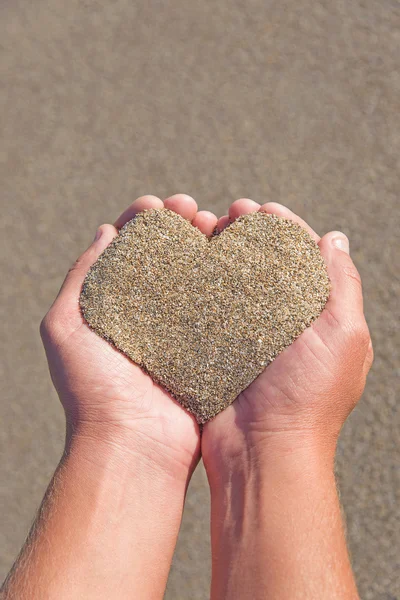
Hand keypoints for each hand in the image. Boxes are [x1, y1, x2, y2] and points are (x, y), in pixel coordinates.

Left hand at [40, 194, 217, 481]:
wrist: (133, 446)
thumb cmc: (93, 388)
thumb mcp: (65, 326)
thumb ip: (81, 276)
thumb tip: (105, 230)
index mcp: (115, 303)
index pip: (129, 248)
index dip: (143, 221)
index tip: (158, 205)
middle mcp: (148, 311)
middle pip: (167, 255)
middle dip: (180, 225)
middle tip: (192, 210)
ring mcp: (180, 328)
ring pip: (196, 274)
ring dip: (206, 245)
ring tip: (217, 225)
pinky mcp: (207, 345)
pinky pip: (219, 305)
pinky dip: (227, 279)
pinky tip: (237, 258)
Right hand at [202, 199, 371, 599]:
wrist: (263, 451)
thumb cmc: (309, 396)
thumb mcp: (344, 337)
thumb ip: (342, 284)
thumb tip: (335, 238)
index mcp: (314, 313)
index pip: (300, 255)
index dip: (282, 226)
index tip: (260, 209)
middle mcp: (280, 319)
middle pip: (263, 261)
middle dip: (247, 232)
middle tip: (229, 214)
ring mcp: (246, 332)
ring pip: (231, 278)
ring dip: (219, 250)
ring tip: (203, 228)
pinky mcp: (215, 346)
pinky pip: (206, 305)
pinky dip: (197, 281)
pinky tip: (184, 262)